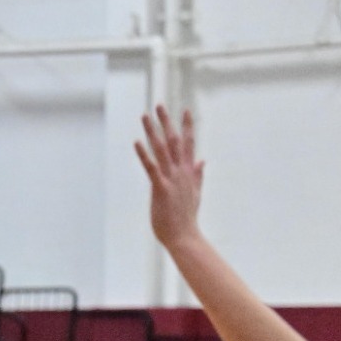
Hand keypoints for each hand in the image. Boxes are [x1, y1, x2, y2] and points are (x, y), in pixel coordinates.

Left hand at [135, 105, 205, 249]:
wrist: (184, 236)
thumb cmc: (186, 217)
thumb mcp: (195, 192)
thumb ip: (198, 175)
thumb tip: (202, 160)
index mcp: (189, 172)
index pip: (189, 143)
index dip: (187, 125)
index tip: (185, 109)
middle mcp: (181, 172)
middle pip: (174, 140)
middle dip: (167, 122)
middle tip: (159, 105)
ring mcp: (171, 179)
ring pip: (162, 149)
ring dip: (153, 132)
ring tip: (145, 116)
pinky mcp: (161, 188)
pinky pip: (151, 168)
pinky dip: (144, 154)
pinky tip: (137, 142)